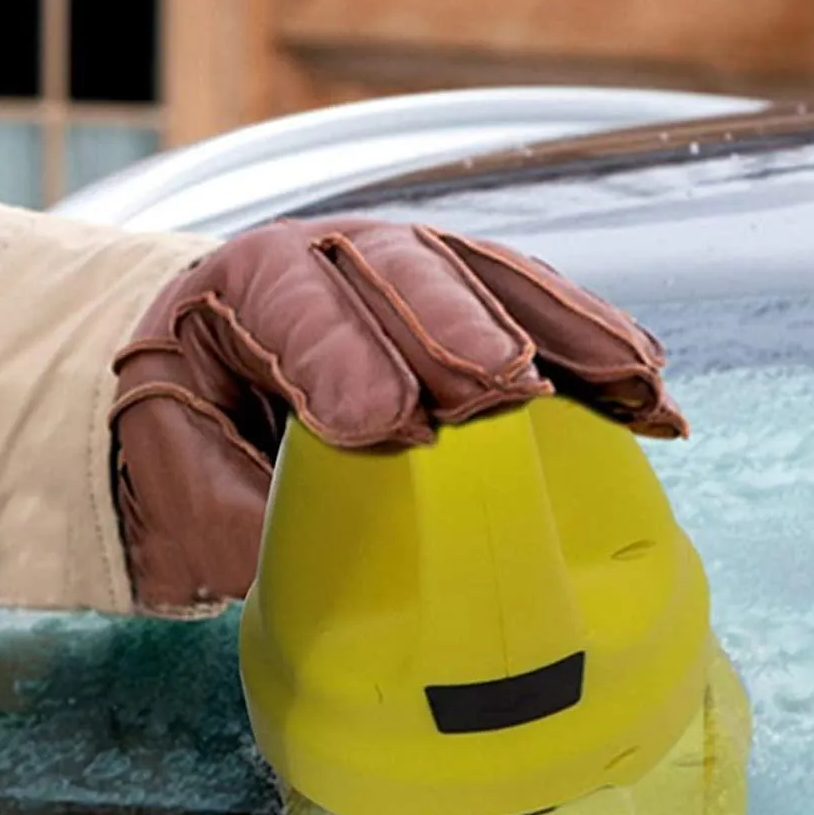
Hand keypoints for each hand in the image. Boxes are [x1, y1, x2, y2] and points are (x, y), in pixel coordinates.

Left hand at [110, 217, 685, 611]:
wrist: (211, 390)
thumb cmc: (189, 436)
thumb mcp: (167, 478)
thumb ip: (214, 510)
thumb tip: (281, 560)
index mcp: (244, 286)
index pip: (294, 306)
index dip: (341, 359)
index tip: (387, 423)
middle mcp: (333, 253)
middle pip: (404, 273)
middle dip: (458, 330)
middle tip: (505, 390)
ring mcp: (408, 269)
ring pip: (489, 279)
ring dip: (563, 331)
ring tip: (631, 382)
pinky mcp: (468, 301)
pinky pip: (535, 310)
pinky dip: (592, 350)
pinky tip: (646, 390)